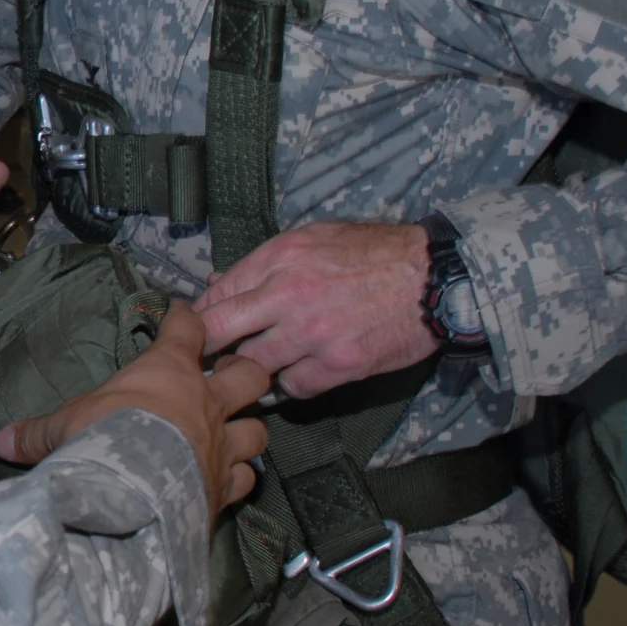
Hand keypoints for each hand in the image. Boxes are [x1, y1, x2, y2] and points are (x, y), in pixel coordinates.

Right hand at [0, 303, 270, 518]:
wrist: (133, 496)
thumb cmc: (103, 440)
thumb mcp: (63, 429)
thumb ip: (37, 433)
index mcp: (168, 373)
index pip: (186, 329)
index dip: (186, 317)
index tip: (183, 312)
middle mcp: (205, 403)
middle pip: (249, 374)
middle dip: (245, 372)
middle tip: (233, 376)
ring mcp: (222, 446)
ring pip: (258, 430)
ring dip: (249, 430)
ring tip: (238, 433)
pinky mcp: (227, 487)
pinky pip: (247, 479)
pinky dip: (241, 478)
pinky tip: (231, 480)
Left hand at [192, 221, 437, 397]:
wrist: (433, 277)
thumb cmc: (375, 252)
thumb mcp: (315, 237)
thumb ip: (265, 262)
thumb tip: (221, 285)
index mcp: (280, 258)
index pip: (217, 296)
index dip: (198, 318)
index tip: (193, 332)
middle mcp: (289, 295)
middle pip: (219, 333)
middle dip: (203, 350)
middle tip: (198, 362)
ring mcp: (313, 334)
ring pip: (253, 366)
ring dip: (250, 370)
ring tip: (253, 369)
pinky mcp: (339, 365)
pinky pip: (294, 388)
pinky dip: (291, 384)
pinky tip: (297, 374)